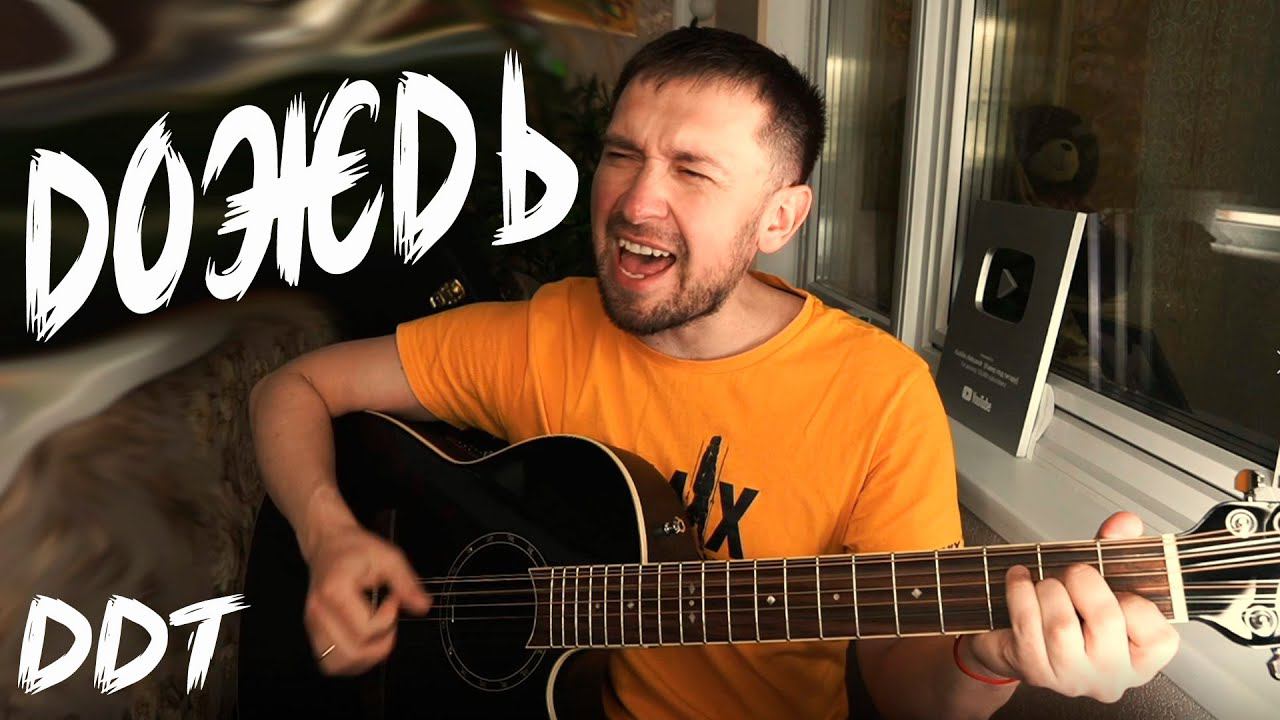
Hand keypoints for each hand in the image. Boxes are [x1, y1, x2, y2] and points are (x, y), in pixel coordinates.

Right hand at [303, 525, 431, 674]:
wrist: (328, 544)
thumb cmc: (357, 549)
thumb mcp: (388, 557)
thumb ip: (407, 583)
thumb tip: (424, 607)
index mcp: (335, 592)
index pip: (365, 630)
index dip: (388, 620)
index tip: (393, 600)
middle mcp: (318, 612)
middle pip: (352, 653)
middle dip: (380, 645)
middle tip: (389, 622)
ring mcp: (312, 625)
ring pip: (338, 664)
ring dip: (365, 659)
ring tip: (377, 636)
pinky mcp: (313, 632)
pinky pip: (330, 662)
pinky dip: (351, 661)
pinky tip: (365, 643)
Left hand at [964, 512, 1179, 701]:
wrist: (1018, 644)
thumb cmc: (1070, 615)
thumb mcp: (1101, 582)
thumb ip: (1118, 549)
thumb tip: (1125, 522)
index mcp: (1140, 660)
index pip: (1158, 634)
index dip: (1134, 602)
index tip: (1115, 590)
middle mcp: (1110, 676)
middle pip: (1106, 619)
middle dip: (1084, 581)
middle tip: (1074, 573)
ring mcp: (1071, 677)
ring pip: (1062, 624)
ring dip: (1049, 588)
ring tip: (1046, 583)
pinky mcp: (1033, 670)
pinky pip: (1026, 622)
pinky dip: (1019, 590)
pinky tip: (1019, 580)